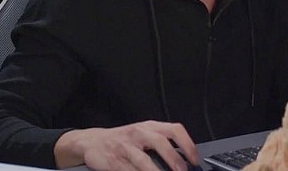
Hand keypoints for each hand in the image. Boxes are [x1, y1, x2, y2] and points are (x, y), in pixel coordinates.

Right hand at [53, 120, 199, 170]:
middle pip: (161, 142)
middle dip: (174, 159)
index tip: (194, 159)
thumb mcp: (144, 134)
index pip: (174, 129)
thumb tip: (185, 158)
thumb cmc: (124, 139)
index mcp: (149, 126)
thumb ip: (162, 142)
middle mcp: (138, 133)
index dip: (187, 144)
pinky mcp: (114, 161)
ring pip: (144, 160)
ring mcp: (125, 147)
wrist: (93, 141)